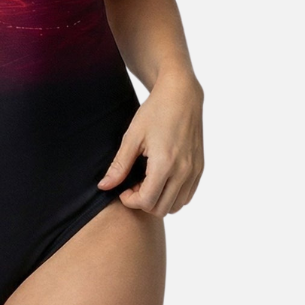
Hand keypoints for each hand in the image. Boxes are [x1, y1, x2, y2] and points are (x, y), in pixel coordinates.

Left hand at [97, 69, 203, 217]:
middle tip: (133, 184)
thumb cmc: (155, 112)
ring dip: (159, 201)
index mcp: (164, 164)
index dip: (130, 201)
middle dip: (143, 202)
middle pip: (161, 208)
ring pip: (176, 206)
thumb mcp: (132, 136)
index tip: (123, 189)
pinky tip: (161, 178)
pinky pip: (187, 196)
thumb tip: (104, 186)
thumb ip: (119, 165)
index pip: (147, 201)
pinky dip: (173, 195)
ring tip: (147, 181)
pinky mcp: (200, 168)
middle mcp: (183, 171)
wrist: (181, 95)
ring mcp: (194, 171)